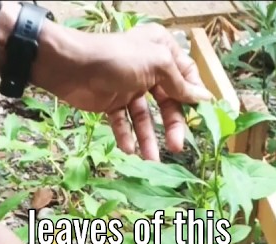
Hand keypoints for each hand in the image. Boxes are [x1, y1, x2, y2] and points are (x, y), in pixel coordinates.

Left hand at [35, 23, 212, 160]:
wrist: (71, 66)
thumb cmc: (118, 58)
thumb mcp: (157, 64)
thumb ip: (180, 83)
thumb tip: (204, 97)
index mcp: (162, 50)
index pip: (187, 76)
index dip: (193, 97)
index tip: (201, 119)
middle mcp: (148, 68)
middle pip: (167, 102)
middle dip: (172, 126)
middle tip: (177, 147)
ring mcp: (129, 87)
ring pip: (145, 117)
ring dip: (148, 139)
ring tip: (150, 160)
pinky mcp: (111, 102)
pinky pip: (123, 122)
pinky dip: (126, 136)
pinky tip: (129, 151)